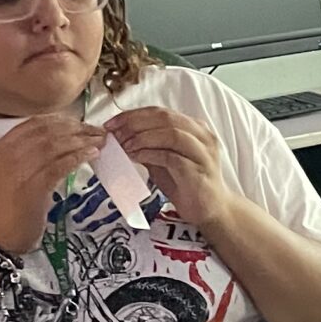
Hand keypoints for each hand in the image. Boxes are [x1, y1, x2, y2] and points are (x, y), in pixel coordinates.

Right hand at [0, 113, 104, 253]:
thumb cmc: (3, 208)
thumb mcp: (6, 173)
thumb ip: (24, 156)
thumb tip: (59, 142)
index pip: (32, 124)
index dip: (61, 121)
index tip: (80, 123)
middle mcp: (6, 155)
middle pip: (47, 132)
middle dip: (76, 129)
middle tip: (96, 131)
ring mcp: (18, 170)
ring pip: (55, 145)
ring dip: (82, 141)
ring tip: (99, 142)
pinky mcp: (32, 186)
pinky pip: (60, 165)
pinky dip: (78, 157)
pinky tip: (91, 156)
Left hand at [105, 106, 230, 226]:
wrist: (209, 209)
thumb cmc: (185, 183)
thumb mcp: (163, 159)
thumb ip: (148, 145)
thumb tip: (120, 135)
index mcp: (195, 128)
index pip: (160, 112)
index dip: (133, 115)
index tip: (111, 124)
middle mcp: (203, 136)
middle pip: (165, 118)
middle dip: (135, 124)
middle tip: (115, 134)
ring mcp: (203, 153)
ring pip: (171, 134)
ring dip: (142, 138)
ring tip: (124, 147)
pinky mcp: (198, 170)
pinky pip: (171, 157)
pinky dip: (149, 154)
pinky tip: (135, 158)